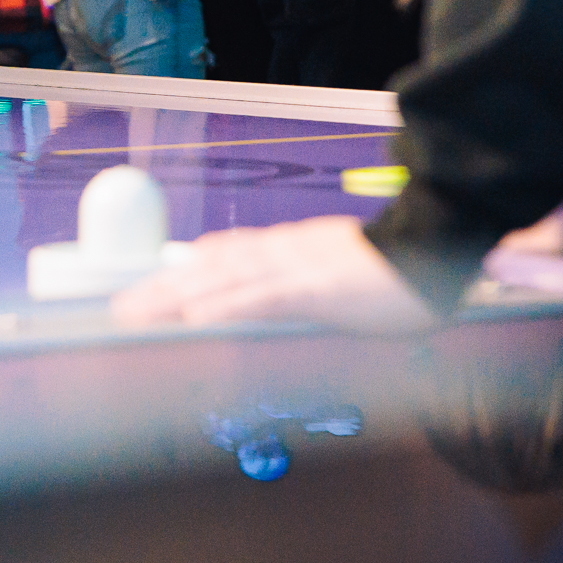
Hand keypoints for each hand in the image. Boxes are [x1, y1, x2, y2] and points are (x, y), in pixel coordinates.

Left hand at [112, 215, 433, 332]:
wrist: (441, 241)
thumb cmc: (401, 268)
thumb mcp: (345, 269)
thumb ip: (310, 280)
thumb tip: (285, 295)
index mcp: (291, 247)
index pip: (226, 254)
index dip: (186, 270)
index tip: (152, 283)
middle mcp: (282, 250)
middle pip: (208, 268)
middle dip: (162, 288)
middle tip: (121, 307)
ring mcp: (295, 267)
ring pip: (220, 282)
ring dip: (174, 299)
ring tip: (136, 315)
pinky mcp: (312, 288)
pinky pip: (259, 299)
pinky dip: (223, 308)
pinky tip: (196, 320)